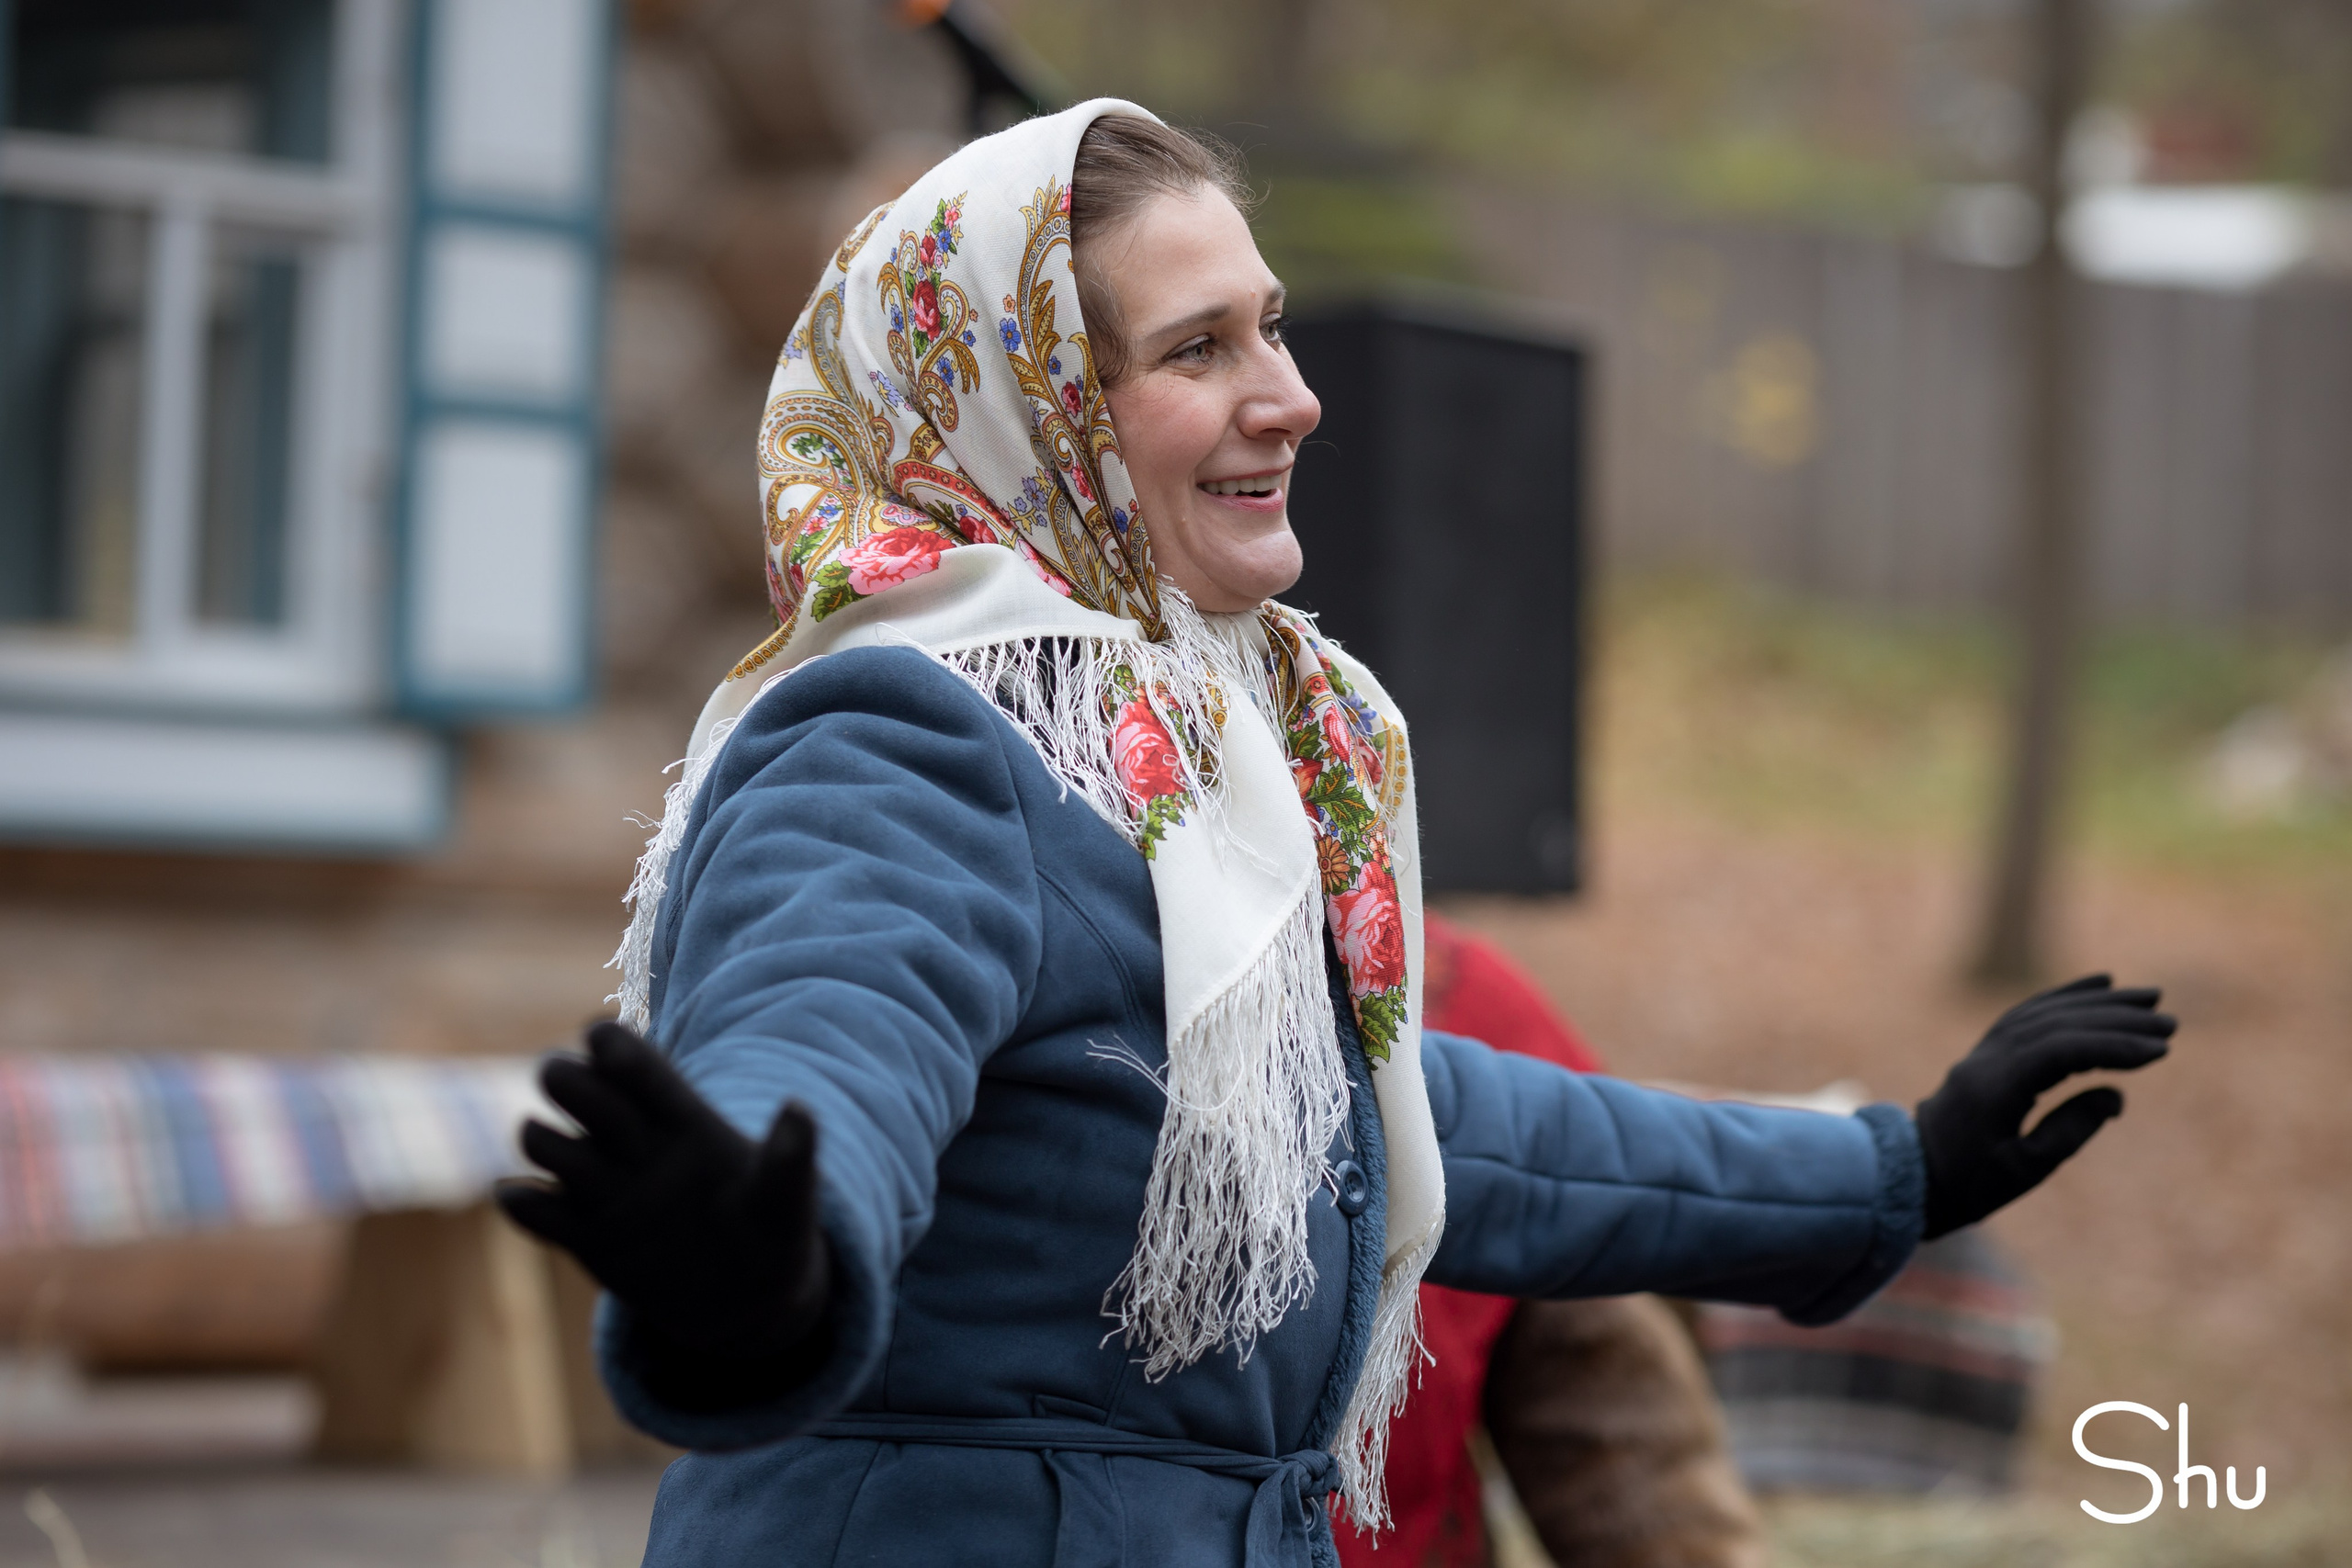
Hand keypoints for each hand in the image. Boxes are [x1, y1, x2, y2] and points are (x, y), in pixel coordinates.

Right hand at [496, 1020, 832, 1409]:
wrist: (748, 1299)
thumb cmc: (773, 1230)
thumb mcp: (786, 1196)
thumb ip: (790, 1154)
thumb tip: (800, 1109)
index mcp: (677, 1114)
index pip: (627, 1055)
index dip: (610, 1044)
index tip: (608, 1050)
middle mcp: (630, 1140)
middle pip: (568, 1080)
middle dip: (567, 1081)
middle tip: (605, 1123)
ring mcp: (601, 1186)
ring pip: (539, 1137)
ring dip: (546, 1142)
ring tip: (589, 1176)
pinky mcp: (580, 1234)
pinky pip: (528, 1206)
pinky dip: (522, 1201)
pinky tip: (535, 1202)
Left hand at [1915, 974, 2173, 1238]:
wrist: (1914, 1174)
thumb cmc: (1971, 1183)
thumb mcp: (2026, 1169)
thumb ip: (2071, 1129)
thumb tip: (2116, 1095)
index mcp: (1995, 1087)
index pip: (2061, 1051)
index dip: (2112, 1048)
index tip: (2160, 1052)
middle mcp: (1989, 1058)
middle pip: (2058, 1025)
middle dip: (2117, 1021)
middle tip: (2170, 1023)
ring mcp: (1986, 1050)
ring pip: (2046, 1013)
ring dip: (2098, 1003)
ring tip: (2148, 999)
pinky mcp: (1989, 1050)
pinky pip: (2030, 1013)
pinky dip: (2066, 998)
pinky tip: (2100, 985)